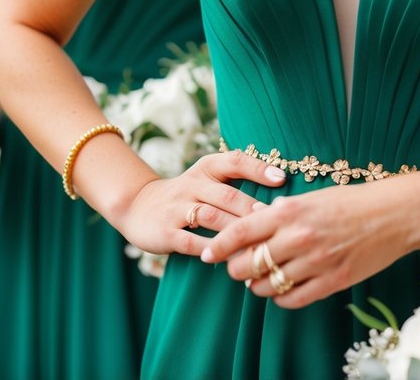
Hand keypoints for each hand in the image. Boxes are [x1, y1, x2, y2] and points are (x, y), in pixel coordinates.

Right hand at [122, 148, 287, 260]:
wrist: (138, 205)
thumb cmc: (187, 195)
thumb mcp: (206, 179)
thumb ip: (234, 182)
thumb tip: (278, 194)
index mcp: (206, 168)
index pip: (234, 161)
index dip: (258, 169)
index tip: (282, 179)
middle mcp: (192, 184)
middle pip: (227, 194)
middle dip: (252, 209)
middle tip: (276, 222)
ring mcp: (177, 207)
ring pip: (211, 217)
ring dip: (235, 230)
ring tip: (258, 244)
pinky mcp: (166, 231)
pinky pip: (191, 241)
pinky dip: (210, 250)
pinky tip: (227, 259)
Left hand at [199, 174, 417, 307]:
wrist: (393, 214)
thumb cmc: (351, 201)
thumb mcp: (311, 197)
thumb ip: (283, 211)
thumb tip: (257, 222)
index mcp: (290, 210)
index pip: (241, 232)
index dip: (218, 246)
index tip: (206, 254)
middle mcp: (298, 237)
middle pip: (248, 263)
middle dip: (236, 268)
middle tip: (235, 267)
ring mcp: (316, 262)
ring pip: (268, 285)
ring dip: (257, 285)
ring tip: (257, 279)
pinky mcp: (333, 282)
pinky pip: (293, 299)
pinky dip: (280, 298)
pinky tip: (281, 289)